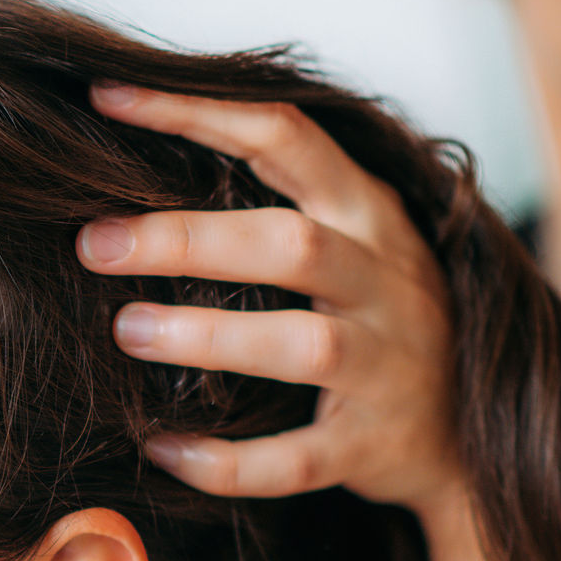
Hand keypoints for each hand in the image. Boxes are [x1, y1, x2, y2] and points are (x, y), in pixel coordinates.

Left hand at [78, 83, 467, 521]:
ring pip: (301, 344)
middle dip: (187, 240)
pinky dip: (226, 461)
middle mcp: (382, 282)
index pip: (284, 137)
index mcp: (366, 215)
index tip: (109, 99)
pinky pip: (294, 458)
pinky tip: (162, 449)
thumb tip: (128, 183)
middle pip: (290, 244)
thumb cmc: (372, 321)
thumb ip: (267, 206)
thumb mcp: (347, 245)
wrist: (466, 438)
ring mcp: (383, 365)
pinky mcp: (369, 446)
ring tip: (126, 329)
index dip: (197, 113)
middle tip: (94, 244)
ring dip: (208, 338)